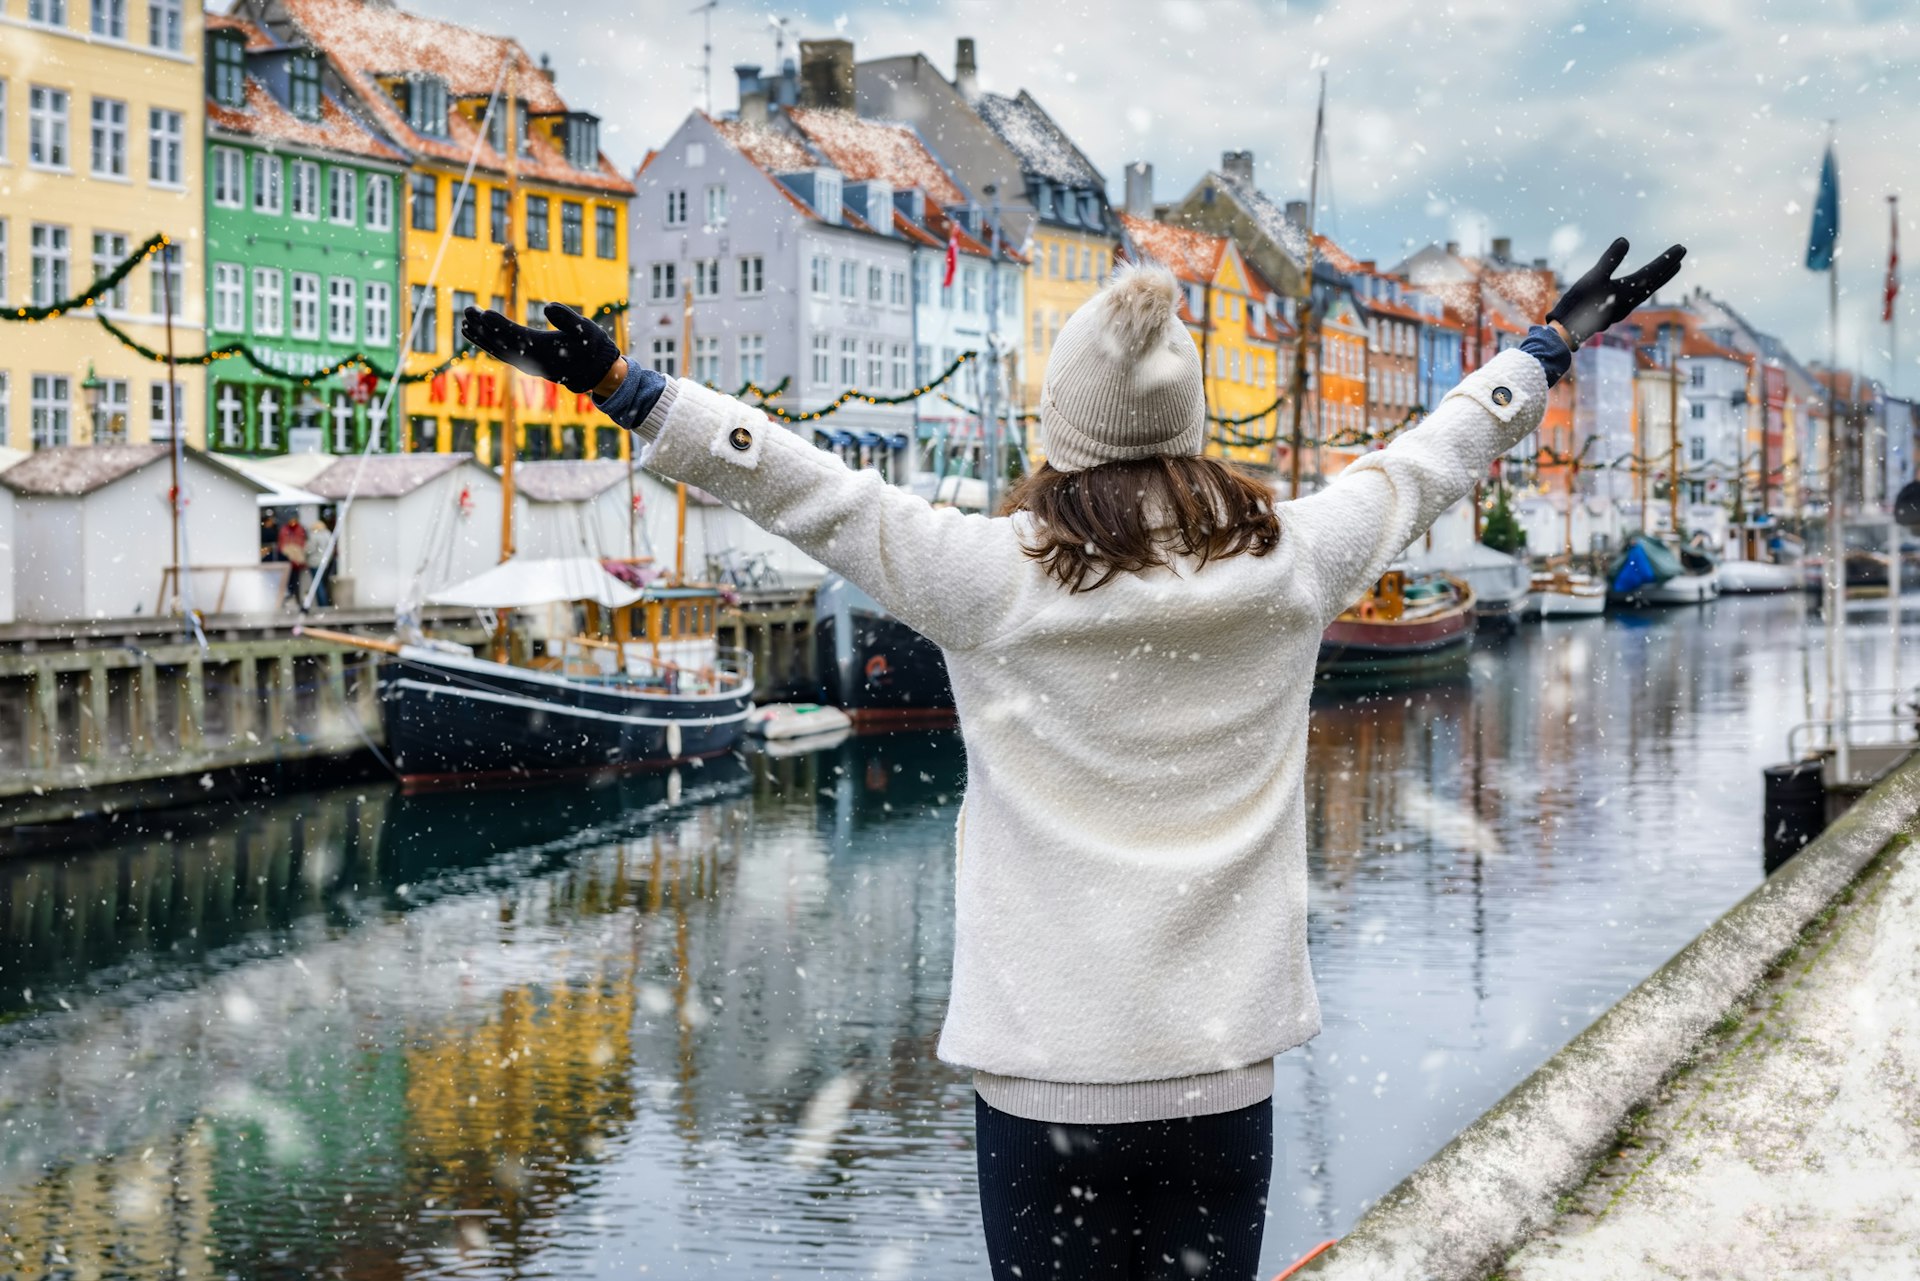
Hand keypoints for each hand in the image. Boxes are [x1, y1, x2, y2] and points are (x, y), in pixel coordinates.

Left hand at [460, 302, 619, 393]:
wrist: (594, 373)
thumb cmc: (591, 347)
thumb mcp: (585, 329)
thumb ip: (567, 317)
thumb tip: (548, 306)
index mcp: (545, 351)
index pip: (517, 337)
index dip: (499, 325)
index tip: (484, 313)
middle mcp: (532, 361)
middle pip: (502, 343)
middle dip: (483, 326)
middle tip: (467, 309)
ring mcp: (527, 365)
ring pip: (497, 350)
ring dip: (480, 336)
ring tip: (464, 321)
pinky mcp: (525, 364)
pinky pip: (500, 354)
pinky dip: (486, 344)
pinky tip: (474, 334)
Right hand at [1546, 238, 1686, 347]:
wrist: (1567, 331)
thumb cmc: (1579, 303)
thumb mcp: (1593, 277)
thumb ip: (1610, 259)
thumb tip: (1625, 240)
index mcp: (1629, 291)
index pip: (1653, 272)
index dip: (1667, 259)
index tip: (1681, 248)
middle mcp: (1631, 301)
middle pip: (1655, 282)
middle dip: (1669, 267)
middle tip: (1681, 255)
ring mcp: (1624, 309)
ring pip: (1648, 290)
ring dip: (1660, 278)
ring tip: (1671, 269)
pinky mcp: (1615, 312)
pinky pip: (1638, 297)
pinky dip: (1647, 287)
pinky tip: (1643, 287)